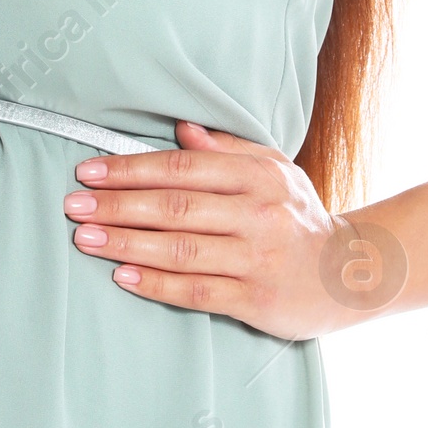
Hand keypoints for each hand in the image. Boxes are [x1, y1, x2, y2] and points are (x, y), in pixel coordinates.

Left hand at [62, 121, 379, 339]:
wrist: (352, 275)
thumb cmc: (300, 217)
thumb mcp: (275, 171)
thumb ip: (228, 149)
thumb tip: (181, 128)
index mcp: (258, 176)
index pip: (182, 168)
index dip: (131, 169)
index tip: (89, 172)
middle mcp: (259, 214)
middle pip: (174, 208)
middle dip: (117, 206)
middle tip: (74, 206)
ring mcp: (257, 258)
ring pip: (180, 249)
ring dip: (126, 244)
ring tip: (85, 239)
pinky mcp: (257, 299)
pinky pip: (197, 291)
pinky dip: (156, 285)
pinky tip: (122, 277)